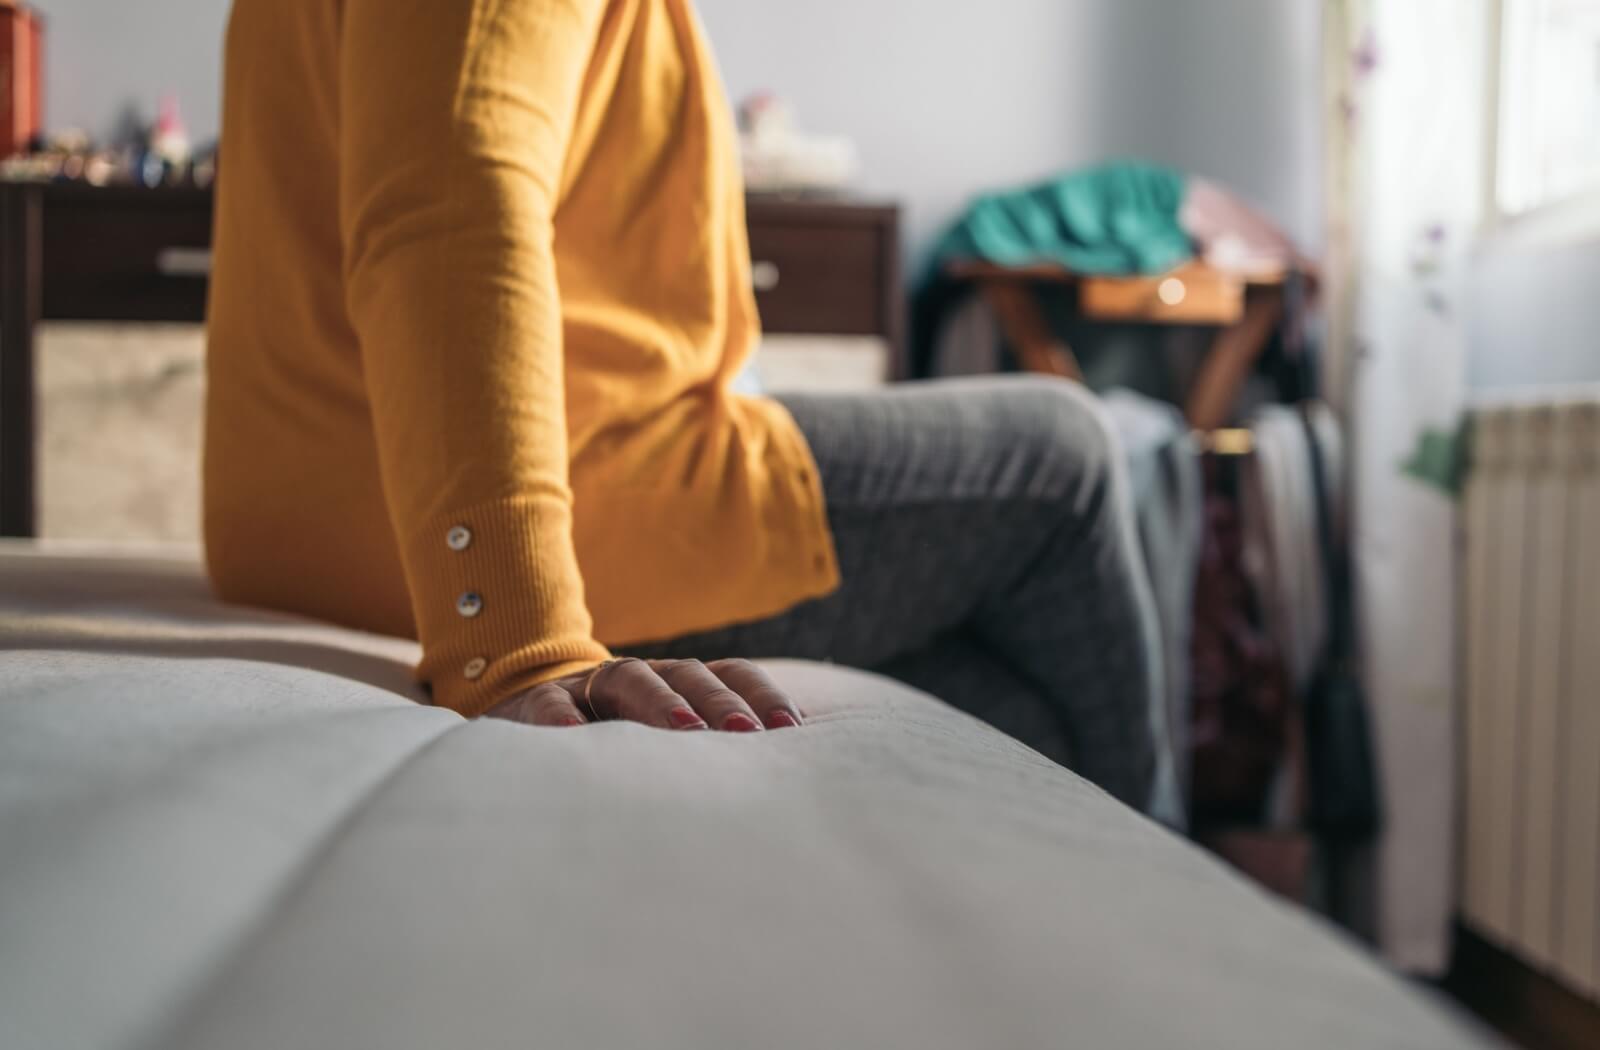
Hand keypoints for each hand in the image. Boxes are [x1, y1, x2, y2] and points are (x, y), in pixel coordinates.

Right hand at [485, 657, 802, 731]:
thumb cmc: (621, 748)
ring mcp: (592, 686)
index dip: (762, 695)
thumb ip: (717, 759)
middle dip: (720, 701)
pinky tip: (578, 738)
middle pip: (689, 675)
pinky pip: (552, 705)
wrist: (531, 724)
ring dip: (660, 701)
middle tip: (747, 734)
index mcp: (682, 683)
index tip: (790, 730)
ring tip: (685, 730)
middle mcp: (645, 677)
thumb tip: (788, 786)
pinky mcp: (539, 704)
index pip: (732, 674)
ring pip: (630, 678)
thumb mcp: (669, 749)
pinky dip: (564, 719)